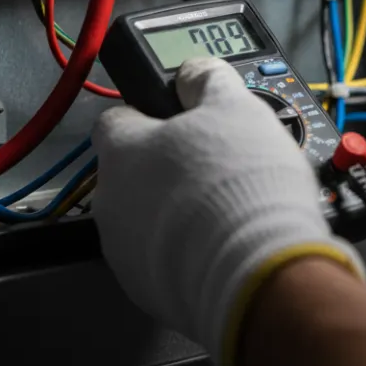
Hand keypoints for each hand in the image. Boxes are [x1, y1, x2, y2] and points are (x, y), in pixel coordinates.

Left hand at [92, 58, 364, 365]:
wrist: (254, 272)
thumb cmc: (238, 180)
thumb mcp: (235, 106)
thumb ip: (208, 81)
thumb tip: (195, 73)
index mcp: (121, 150)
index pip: (115, 120)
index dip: (149, 117)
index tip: (181, 122)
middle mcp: (110, 202)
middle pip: (131, 174)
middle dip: (166, 172)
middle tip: (215, 168)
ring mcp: (125, 253)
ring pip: (146, 221)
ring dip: (176, 215)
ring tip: (226, 212)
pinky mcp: (148, 293)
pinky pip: (164, 263)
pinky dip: (188, 254)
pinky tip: (224, 247)